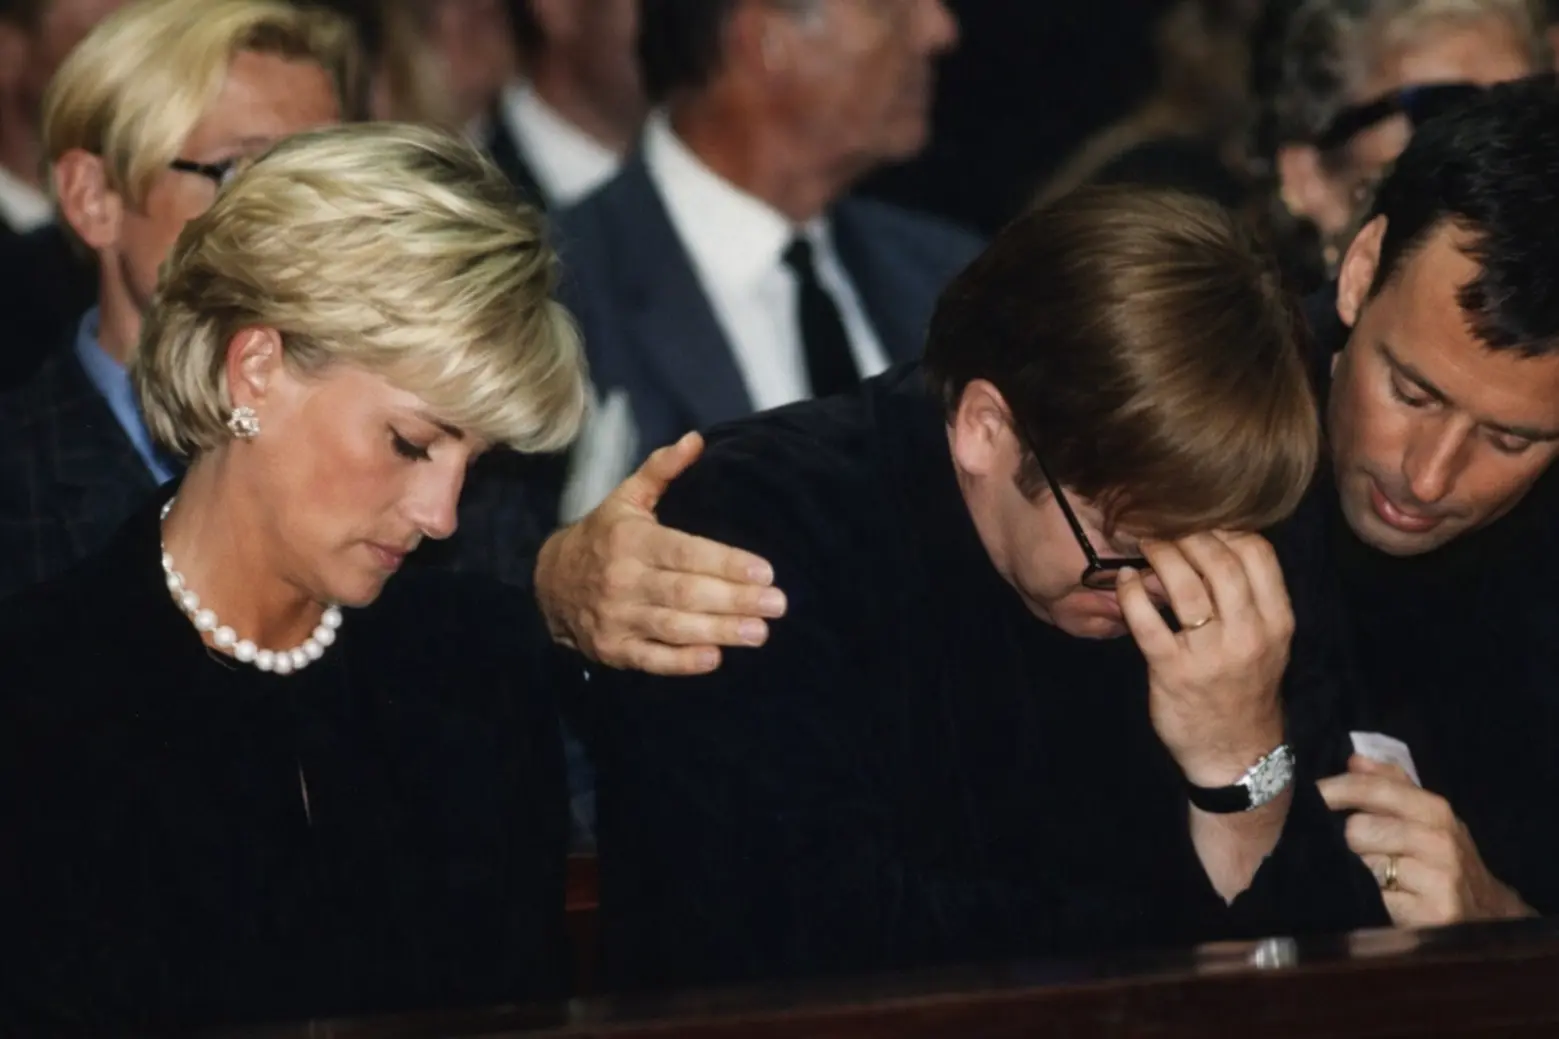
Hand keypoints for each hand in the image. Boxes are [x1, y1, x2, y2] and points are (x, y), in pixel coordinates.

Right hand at [533, 432, 787, 674]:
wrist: (550, 583)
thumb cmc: (603, 537)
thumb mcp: (625, 498)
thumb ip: (661, 470)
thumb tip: (696, 440)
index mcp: (631, 541)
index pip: (685, 553)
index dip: (726, 563)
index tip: (765, 572)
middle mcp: (623, 580)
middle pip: (686, 592)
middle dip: (735, 600)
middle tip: (777, 604)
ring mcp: (617, 618)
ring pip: (674, 627)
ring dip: (719, 632)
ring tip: (759, 632)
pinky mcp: (614, 649)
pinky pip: (651, 660)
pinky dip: (682, 662)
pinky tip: (714, 658)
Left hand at [1118, 532, 1289, 785]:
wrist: (1236, 754)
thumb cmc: (1246, 690)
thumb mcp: (1267, 642)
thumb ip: (1248, 597)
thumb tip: (1212, 544)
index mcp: (1277, 621)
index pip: (1258, 554)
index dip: (1226, 527)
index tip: (1201, 519)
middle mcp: (1249, 634)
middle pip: (1219, 561)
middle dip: (1188, 534)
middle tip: (1165, 526)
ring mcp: (1210, 654)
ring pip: (1185, 585)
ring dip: (1160, 555)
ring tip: (1145, 545)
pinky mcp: (1173, 671)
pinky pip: (1147, 621)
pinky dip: (1132, 592)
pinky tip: (1125, 580)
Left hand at [1318, 755, 1534, 925]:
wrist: (1486, 913)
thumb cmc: (1443, 858)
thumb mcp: (1426, 817)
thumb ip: (1391, 784)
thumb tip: (1355, 760)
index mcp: (1435, 810)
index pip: (1375, 789)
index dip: (1336, 789)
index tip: (1311, 793)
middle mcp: (1440, 841)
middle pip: (1359, 828)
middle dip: (1349, 840)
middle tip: (1357, 850)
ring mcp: (1440, 879)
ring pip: (1365, 863)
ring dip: (1360, 868)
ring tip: (1374, 874)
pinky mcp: (1433, 914)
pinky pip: (1377, 897)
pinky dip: (1372, 898)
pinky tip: (1383, 897)